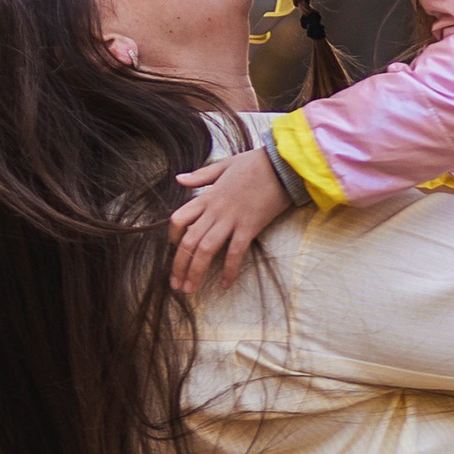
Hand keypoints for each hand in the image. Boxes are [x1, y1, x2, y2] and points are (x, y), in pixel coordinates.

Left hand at [170, 142, 293, 294]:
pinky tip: (226, 285)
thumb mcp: (223, 165)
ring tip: (190, 290)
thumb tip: (178, 179)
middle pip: (188, 241)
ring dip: (196, 272)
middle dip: (179, 266)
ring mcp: (231, 220)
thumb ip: (200, 175)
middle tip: (176, 285)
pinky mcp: (249, 227)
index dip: (172, 236)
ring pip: (206, 250)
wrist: (281, 165)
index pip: (179, 218)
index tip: (174, 248)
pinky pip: (235, 252)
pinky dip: (229, 270)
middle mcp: (215, 211)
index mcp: (207, 196)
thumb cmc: (255, 163)